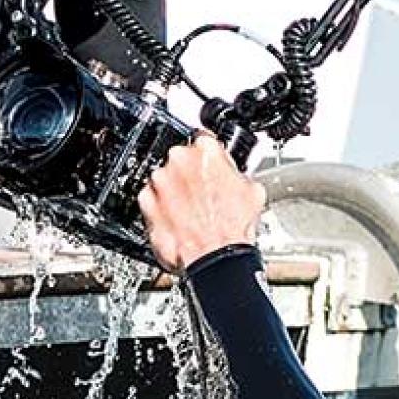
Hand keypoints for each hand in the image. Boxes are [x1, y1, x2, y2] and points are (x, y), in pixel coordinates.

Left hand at [139, 133, 265, 272]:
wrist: (215, 258)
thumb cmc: (233, 228)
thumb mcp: (252, 190)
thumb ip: (236, 173)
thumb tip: (234, 174)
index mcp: (206, 151)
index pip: (203, 139)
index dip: (209, 156)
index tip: (210, 166)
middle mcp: (178, 160)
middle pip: (182, 159)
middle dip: (191, 174)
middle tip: (204, 194)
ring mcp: (160, 181)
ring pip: (165, 179)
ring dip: (175, 190)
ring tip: (191, 210)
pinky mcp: (146, 202)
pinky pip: (151, 198)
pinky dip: (161, 206)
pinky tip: (177, 218)